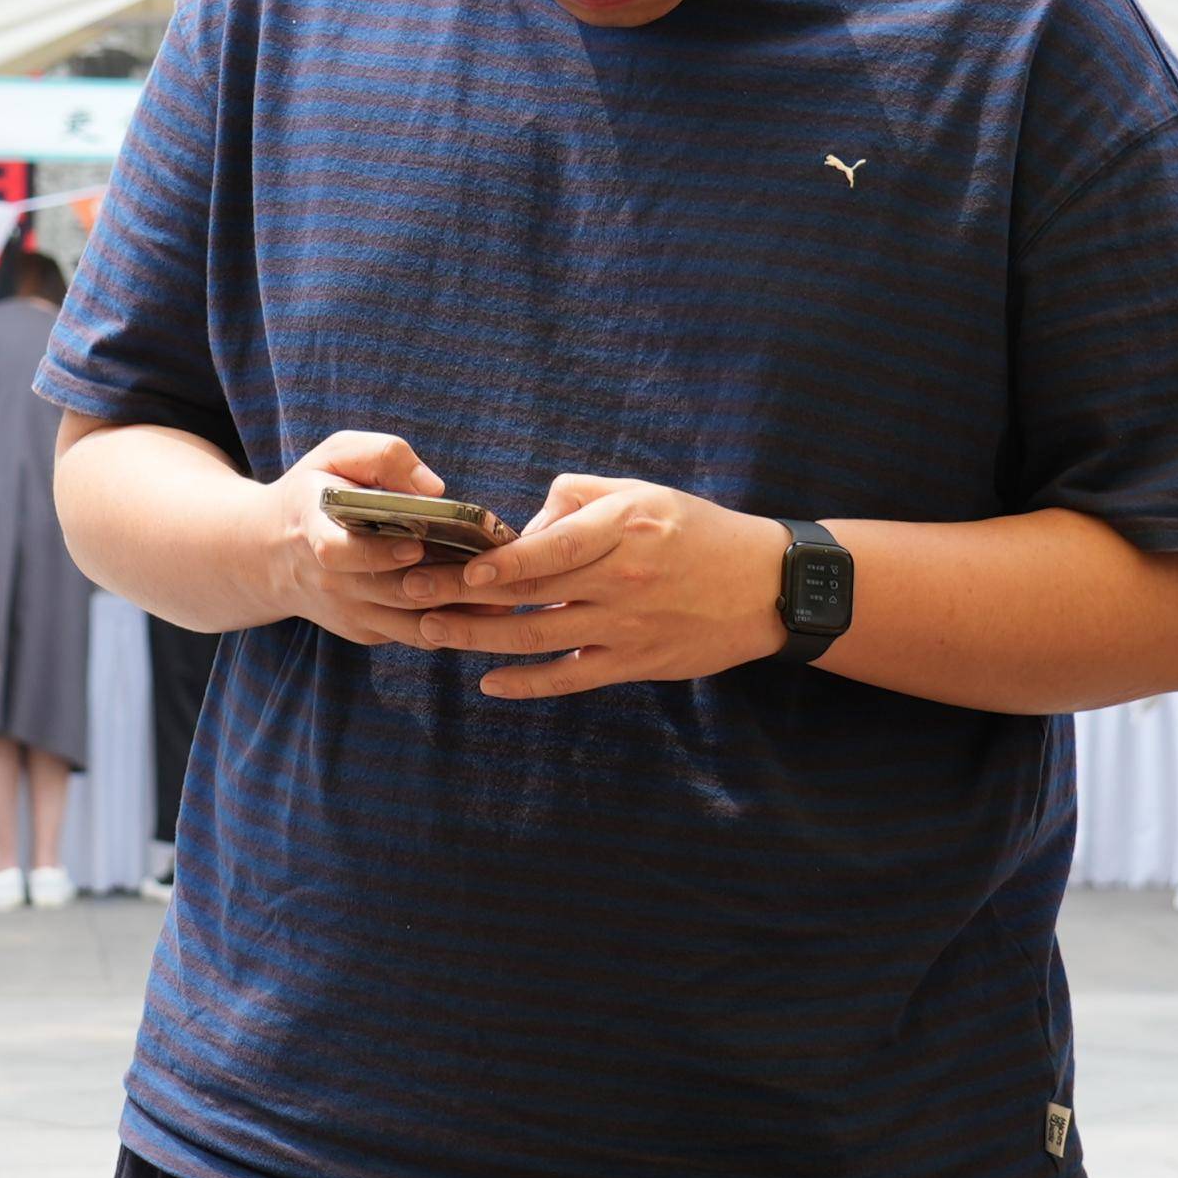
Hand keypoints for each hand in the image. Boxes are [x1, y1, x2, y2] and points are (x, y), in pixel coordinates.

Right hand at [249, 430, 477, 651]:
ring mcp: (349, 613)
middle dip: (446, 582)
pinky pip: (417, 635)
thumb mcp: (336, 455)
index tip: (415, 545)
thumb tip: (434, 488)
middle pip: (392, 591)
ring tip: (505, 588)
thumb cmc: (317, 490)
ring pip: (412, 623)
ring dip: (460, 609)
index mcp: (313, 531)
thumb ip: (382, 457)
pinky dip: (455, 623)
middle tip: (494, 567)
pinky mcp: (367, 632)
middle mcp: (330, 582)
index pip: (338, 552)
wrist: (272, 552)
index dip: (377, 553)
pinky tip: (490, 603)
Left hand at [400, 472, 785, 698]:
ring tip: (432, 632)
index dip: (499, 563)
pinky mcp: (635, 662)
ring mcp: (627, 626)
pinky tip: (490, 682)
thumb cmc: (697, 531)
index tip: (455, 568)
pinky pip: (571, 677)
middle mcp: (622, 579)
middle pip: (529, 593)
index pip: (550, 549)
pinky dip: (528, 683)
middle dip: (462, 596)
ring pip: (539, 637)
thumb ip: (578, 499)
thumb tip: (523, 526)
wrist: (767, 586)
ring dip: (479, 639)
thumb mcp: (642, 493)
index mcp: (622, 529)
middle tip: (410, 596)